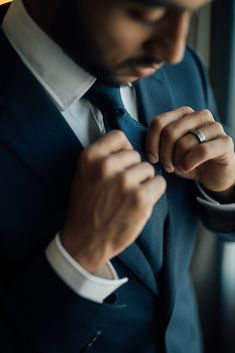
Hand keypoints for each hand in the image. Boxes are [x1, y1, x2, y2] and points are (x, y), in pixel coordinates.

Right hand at [61, 130, 165, 272]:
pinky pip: (159, 183)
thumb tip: (125, 148)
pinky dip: (154, 192)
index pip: (118, 136)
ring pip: (149, 169)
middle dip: (133, 169)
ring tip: (130, 197)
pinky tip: (141, 202)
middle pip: (136, 155)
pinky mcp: (140, 198)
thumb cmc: (85, 209)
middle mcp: (107, 166)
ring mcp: (125, 182)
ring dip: (144, 182)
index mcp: (90, 158)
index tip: (124, 160)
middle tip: (124, 187)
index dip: (124, 148)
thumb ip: (100, 158)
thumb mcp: (82, 176)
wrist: (85, 240)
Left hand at [145, 106, 234, 194]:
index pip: (159, 122)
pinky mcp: (225, 142)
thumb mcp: (169, 150)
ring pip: (183, 143)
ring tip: (179, 167)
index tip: (152, 158)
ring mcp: (214, 127)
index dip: (151, 143)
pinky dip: (189, 164)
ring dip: (177, 161)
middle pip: (169, 132)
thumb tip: (137, 143)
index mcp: (184, 113)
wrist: (213, 175)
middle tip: (166, 166)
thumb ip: (157, 141)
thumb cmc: (188, 160)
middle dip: (163, 154)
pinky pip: (201, 151)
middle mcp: (200, 115)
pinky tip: (188, 168)